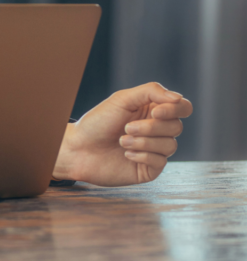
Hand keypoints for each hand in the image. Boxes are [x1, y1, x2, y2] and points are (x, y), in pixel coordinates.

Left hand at [53, 82, 192, 185]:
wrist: (78, 148)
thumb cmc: (98, 122)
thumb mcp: (122, 99)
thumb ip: (151, 92)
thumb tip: (179, 98)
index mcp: (153, 111)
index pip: (182, 107)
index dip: (175, 109)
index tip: (155, 112)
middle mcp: (157, 130)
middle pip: (177, 126)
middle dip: (151, 127)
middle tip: (126, 128)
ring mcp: (155, 150)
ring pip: (170, 145)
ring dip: (144, 142)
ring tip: (122, 140)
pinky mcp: (149, 168)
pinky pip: (161, 161)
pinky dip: (142, 155)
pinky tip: (126, 154)